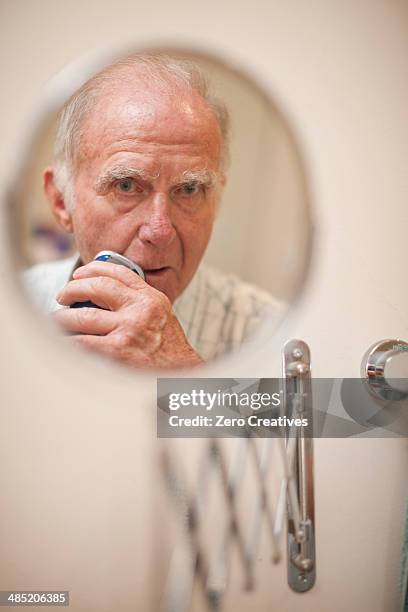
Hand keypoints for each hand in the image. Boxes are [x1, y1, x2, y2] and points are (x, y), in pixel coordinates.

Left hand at [53, 261, 202, 369]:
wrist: (182, 379)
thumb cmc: (170, 352)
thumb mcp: (162, 317)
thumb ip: (139, 304)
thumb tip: (104, 296)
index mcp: (151, 299)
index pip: (119, 273)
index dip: (93, 269)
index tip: (79, 274)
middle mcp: (140, 310)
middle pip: (96, 288)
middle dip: (72, 289)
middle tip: (62, 297)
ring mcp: (128, 330)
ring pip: (81, 316)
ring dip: (62, 319)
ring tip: (58, 322)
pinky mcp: (116, 351)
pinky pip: (81, 342)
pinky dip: (67, 342)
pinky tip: (64, 343)